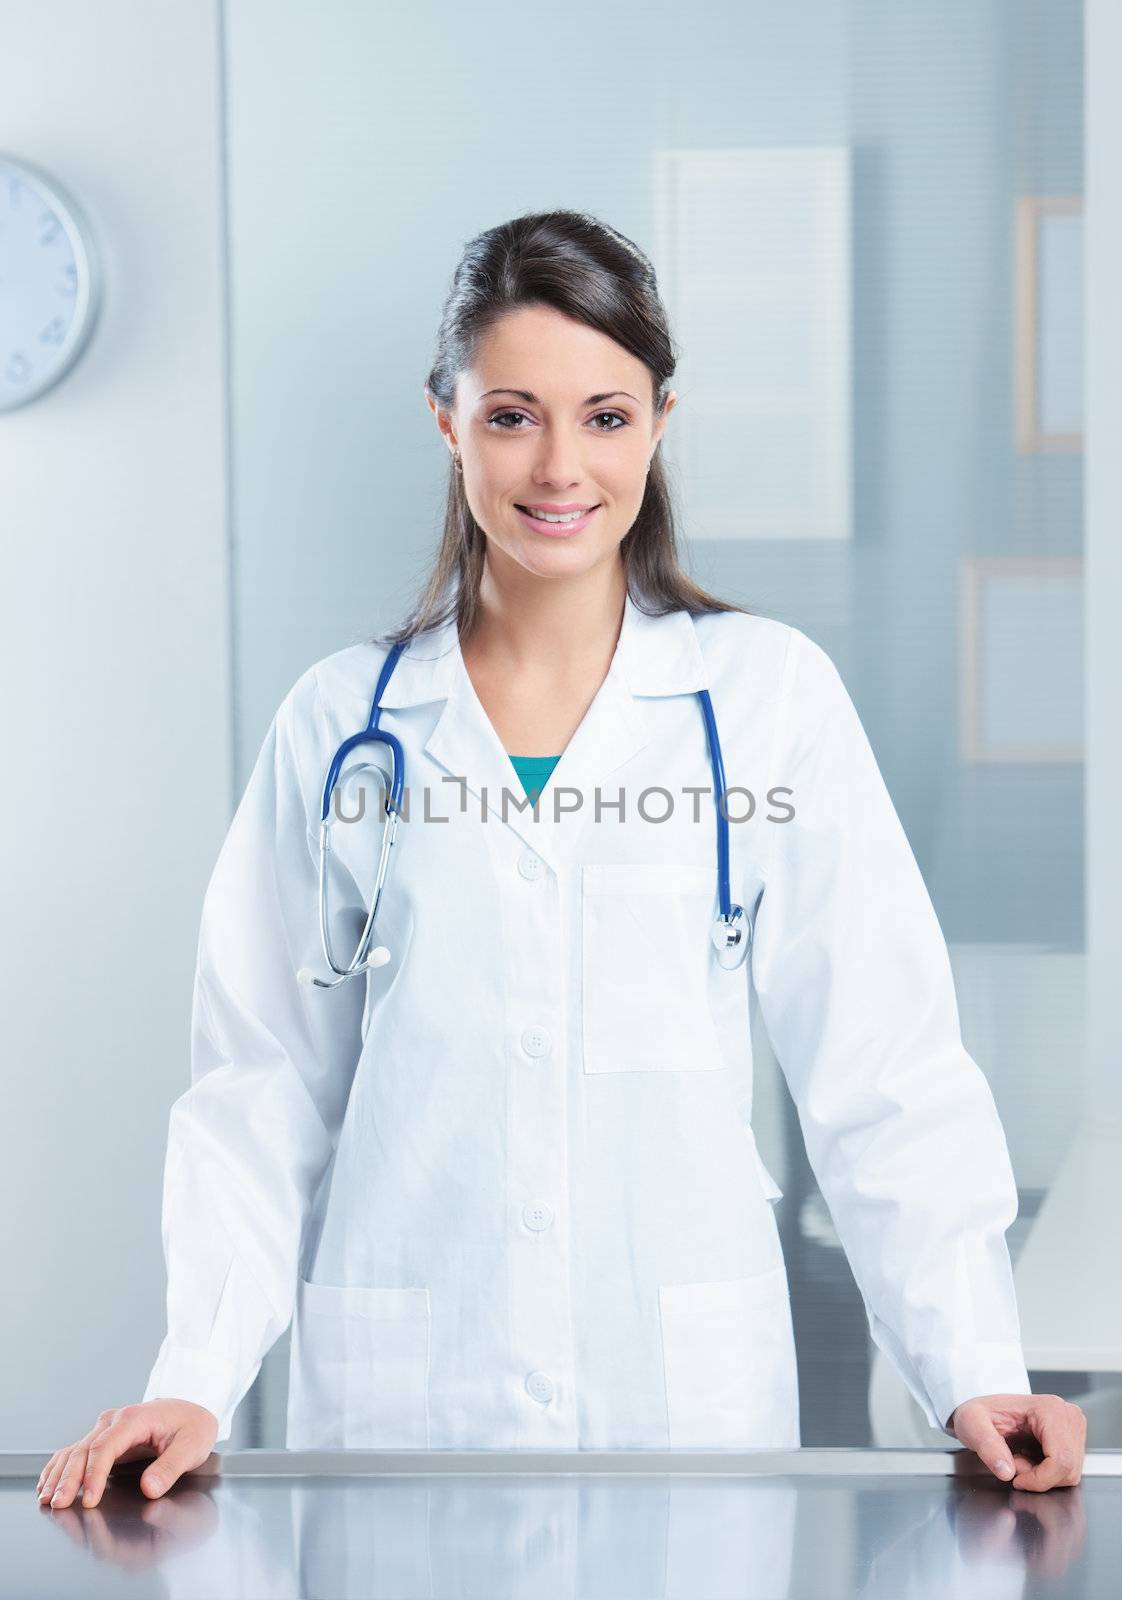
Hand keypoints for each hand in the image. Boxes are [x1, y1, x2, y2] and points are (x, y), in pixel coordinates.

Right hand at [36, 1400, 218, 1508]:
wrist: (192, 1411)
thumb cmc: (193, 1427)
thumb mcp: (193, 1446)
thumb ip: (171, 1467)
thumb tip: (149, 1487)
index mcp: (136, 1418)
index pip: (106, 1447)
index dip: (94, 1474)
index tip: (90, 1500)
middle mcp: (116, 1421)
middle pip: (85, 1449)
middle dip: (70, 1478)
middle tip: (59, 1504)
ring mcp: (107, 1429)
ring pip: (75, 1450)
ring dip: (59, 1474)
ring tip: (47, 1498)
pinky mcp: (104, 1439)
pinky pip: (75, 1451)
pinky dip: (59, 1467)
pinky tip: (47, 1482)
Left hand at [947, 1393, 1085, 1490]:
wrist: (985, 1410)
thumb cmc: (980, 1413)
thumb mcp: (971, 1423)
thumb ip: (986, 1446)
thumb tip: (1006, 1471)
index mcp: (1050, 1409)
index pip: (1060, 1460)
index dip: (1039, 1479)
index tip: (1016, 1479)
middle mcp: (1068, 1416)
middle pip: (1068, 1470)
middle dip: (1039, 1477)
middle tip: (1013, 1463)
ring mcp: (1074, 1427)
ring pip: (1069, 1473)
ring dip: (1043, 1476)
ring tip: (1019, 1458)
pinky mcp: (1073, 1439)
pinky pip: (1068, 1470)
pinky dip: (1047, 1473)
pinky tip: (1029, 1458)